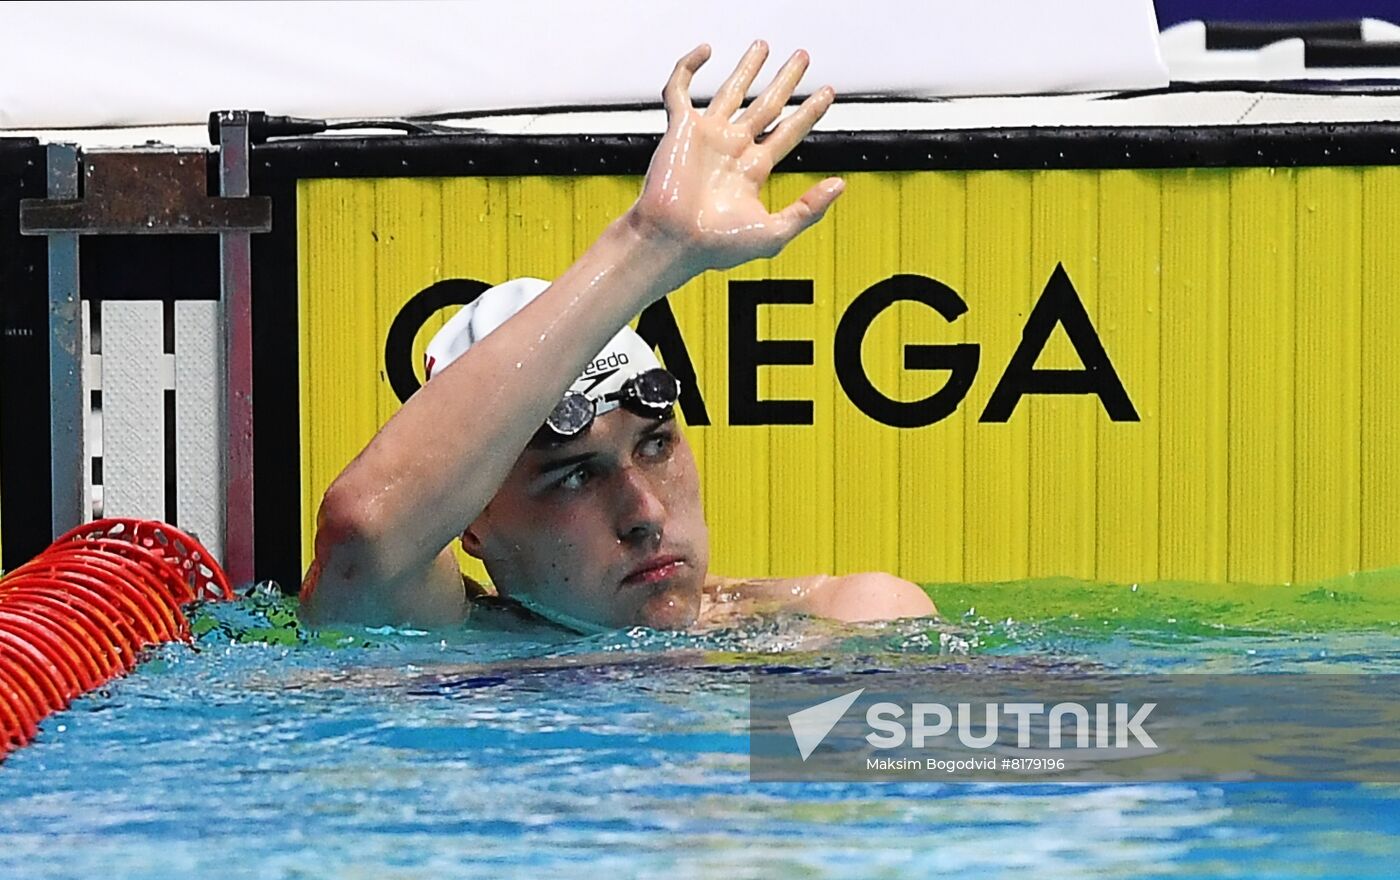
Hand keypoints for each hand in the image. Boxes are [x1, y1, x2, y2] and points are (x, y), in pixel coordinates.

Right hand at [628, 41, 844, 275]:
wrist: (672, 242)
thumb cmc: (714, 246)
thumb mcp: (774, 232)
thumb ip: (809, 209)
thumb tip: (838, 186)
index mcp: (752, 172)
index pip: (788, 132)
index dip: (809, 112)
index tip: (827, 94)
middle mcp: (731, 150)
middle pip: (766, 105)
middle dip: (786, 81)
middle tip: (802, 59)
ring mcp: (706, 137)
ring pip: (731, 91)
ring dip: (747, 68)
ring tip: (763, 47)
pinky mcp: (680, 129)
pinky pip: (680, 90)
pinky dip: (689, 67)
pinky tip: (705, 51)